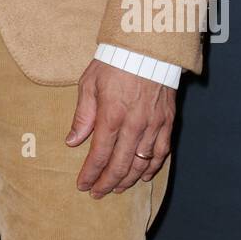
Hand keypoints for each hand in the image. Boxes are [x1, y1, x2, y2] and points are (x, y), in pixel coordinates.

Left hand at [65, 59, 174, 198]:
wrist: (147, 46)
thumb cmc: (115, 62)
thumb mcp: (89, 84)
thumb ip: (82, 116)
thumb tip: (72, 142)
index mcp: (111, 115)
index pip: (99, 155)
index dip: (90, 174)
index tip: (83, 185)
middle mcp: (134, 125)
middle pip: (120, 165)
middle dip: (107, 183)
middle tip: (98, 193)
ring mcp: (153, 125)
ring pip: (141, 163)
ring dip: (128, 179)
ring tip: (117, 188)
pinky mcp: (168, 121)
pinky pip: (162, 152)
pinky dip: (152, 168)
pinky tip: (143, 176)